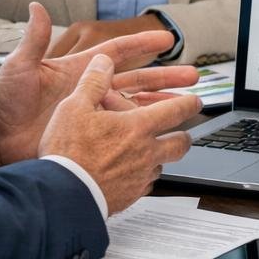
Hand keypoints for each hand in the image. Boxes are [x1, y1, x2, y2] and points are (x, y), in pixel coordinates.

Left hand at [0, 3, 199, 169]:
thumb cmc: (4, 102)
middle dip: (166, 77)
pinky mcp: (91, 136)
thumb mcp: (19, 66)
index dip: (143, 44)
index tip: (167, 40)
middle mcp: (92, 91)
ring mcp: (93, 114)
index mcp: (80, 70)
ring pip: (138, 106)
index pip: (118, 52)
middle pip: (138, 80)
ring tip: (190, 103)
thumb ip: (34, 38)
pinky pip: (125, 131)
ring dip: (163, 103)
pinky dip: (145, 130)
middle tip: (193, 75)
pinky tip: (163, 132)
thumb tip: (36, 5)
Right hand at [38, 54, 200, 215]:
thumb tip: (103, 62)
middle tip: (182, 132)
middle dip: (184, 135)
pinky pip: (145, 184)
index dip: (190, 103)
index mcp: (139, 127)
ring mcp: (140, 176)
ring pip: (163, 164)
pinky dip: (142, 177)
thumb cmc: (68, 151)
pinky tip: (129, 173)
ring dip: (160, 157)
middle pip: (181, 144)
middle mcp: (147, 152)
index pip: (177, 111)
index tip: (195, 101)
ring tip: (149, 151)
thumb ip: (93, 82)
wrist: (63, 195)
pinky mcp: (131, 196)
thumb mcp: (74, 107)